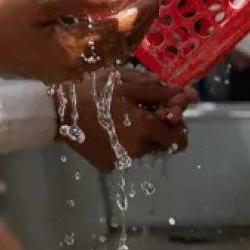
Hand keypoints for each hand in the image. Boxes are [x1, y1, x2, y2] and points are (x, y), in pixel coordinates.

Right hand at [0, 0, 163, 84]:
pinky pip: (94, 53)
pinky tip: (109, 20)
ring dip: (128, 29)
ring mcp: (66, 70)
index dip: (144, 8)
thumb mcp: (41, 3)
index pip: (122, 29)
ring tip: (140, 5)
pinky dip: (109, 36)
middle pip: (122, 45)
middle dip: (143, 20)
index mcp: (74, 51)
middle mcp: (76, 67)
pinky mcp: (56, 67)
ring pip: (110, 51)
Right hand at [64, 68, 194, 172]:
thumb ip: (161, 91)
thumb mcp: (128, 83)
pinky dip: (123, 142)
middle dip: (159, 128)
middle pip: (163, 145)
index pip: (179, 139)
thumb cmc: (94, 92)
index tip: (165, 110)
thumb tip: (191, 96)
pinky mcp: (108, 165)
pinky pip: (126, 154)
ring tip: (122, 116)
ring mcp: (122, 161)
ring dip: (142, 135)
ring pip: (145, 149)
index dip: (176, 124)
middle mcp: (138, 150)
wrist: (58, 112)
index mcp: (146, 129)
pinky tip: (108, 128)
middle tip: (143, 111)